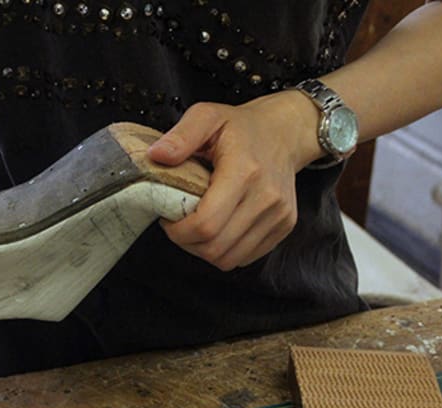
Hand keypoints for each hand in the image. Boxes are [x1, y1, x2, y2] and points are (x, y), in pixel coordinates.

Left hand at [148, 91, 324, 270]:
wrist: (284, 132)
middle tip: (178, 223)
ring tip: (196, 226)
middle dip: (187, 242)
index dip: (178, 230)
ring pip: (230, 258)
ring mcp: (278, 215)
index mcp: (244, 172)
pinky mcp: (284, 226)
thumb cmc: (242, 127)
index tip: (168, 216)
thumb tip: (157, 155)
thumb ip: (181, 136)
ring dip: (205, 250)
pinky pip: (246, 257)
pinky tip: (218, 228)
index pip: (206, 224)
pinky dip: (226, 250)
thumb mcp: (206, 116)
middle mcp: (266, 197)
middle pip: (215, 247)